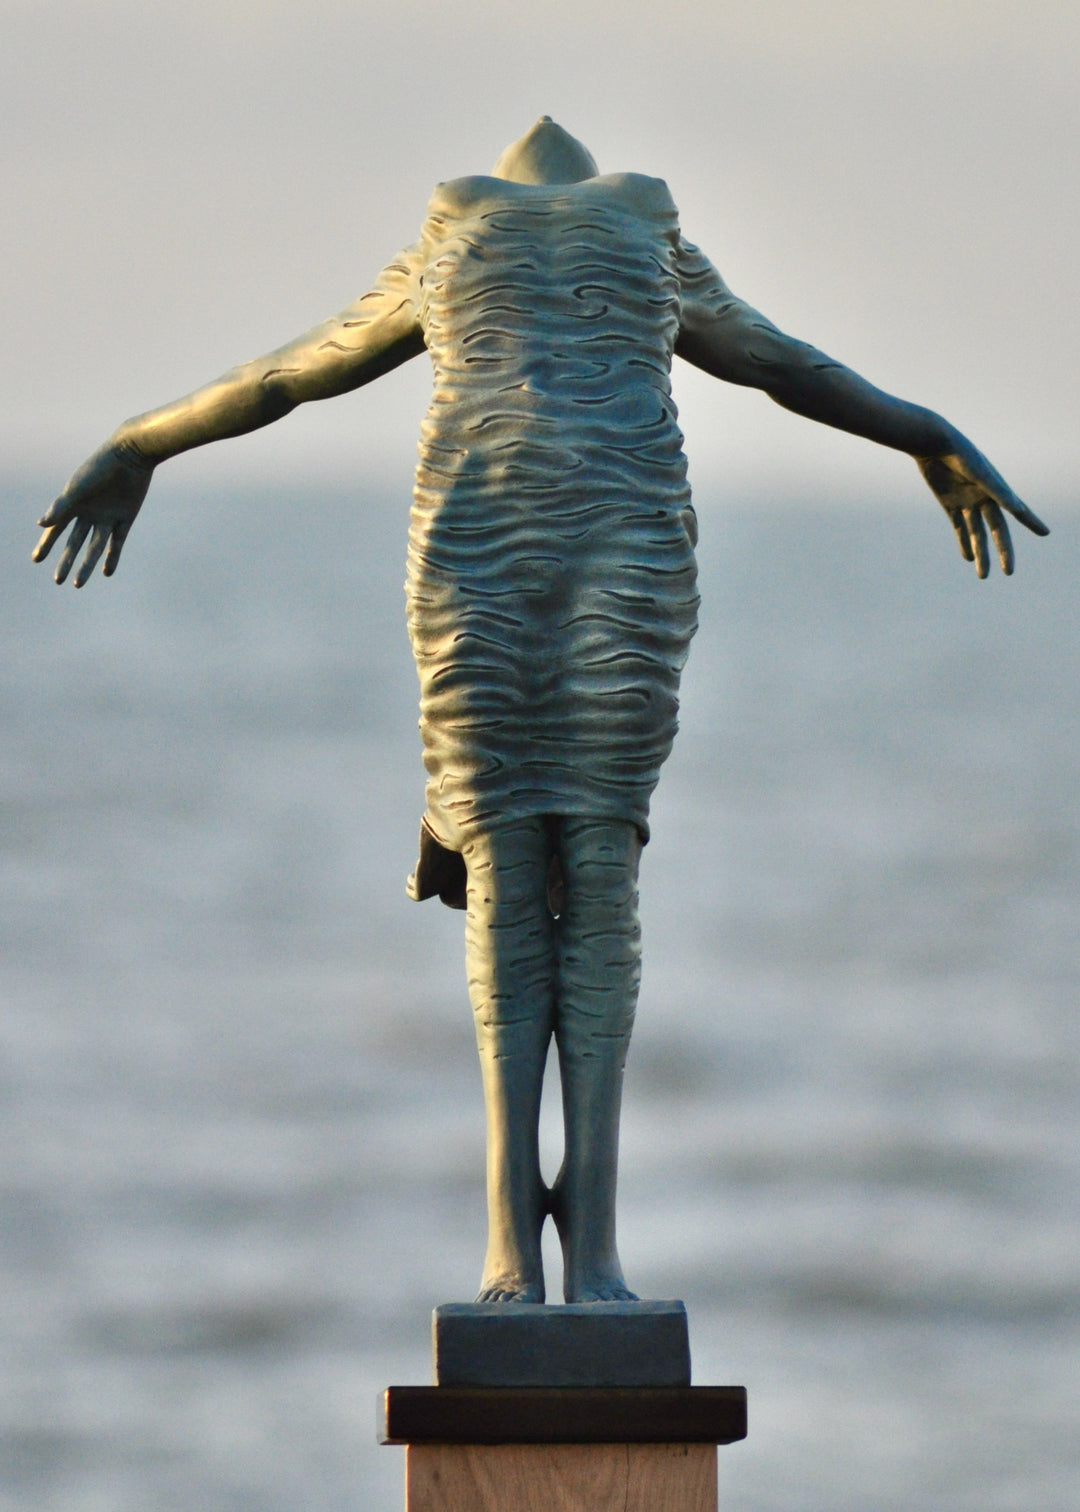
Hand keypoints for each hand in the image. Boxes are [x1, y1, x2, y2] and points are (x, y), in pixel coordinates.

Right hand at [33, 441, 154, 585]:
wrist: (131, 456)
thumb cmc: (100, 469)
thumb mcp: (78, 489)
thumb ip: (62, 507)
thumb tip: (41, 524)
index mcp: (73, 503)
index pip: (55, 529)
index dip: (45, 544)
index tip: (36, 559)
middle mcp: (88, 512)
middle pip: (74, 542)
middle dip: (65, 561)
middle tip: (57, 581)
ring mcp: (107, 516)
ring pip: (95, 547)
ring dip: (87, 565)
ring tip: (77, 584)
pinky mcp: (125, 518)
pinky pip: (117, 542)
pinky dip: (112, 557)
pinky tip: (106, 573)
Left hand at [917, 441, 1047, 577]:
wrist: (934, 444)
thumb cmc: (960, 454)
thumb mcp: (980, 473)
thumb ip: (997, 491)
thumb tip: (1018, 508)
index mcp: (997, 490)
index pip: (1019, 511)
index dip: (1032, 522)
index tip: (1045, 533)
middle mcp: (985, 498)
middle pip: (997, 531)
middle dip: (1003, 551)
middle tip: (1009, 572)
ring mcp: (967, 502)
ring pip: (976, 534)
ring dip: (980, 554)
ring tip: (983, 576)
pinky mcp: (950, 503)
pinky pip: (958, 527)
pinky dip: (963, 543)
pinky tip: (968, 558)